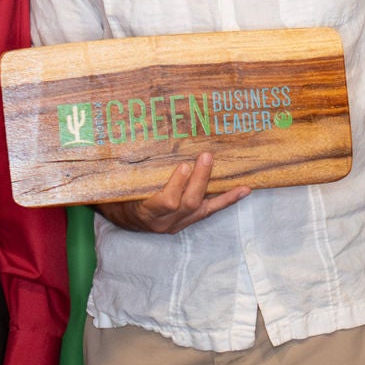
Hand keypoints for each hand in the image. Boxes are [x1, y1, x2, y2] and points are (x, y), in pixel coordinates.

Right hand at [96, 153, 249, 234]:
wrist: (123, 219)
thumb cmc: (120, 198)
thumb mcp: (121, 185)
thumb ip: (129, 171)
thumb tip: (137, 140)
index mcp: (145, 212)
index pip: (166, 202)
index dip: (177, 185)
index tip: (183, 166)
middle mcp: (164, 222)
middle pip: (187, 203)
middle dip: (199, 180)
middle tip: (206, 157)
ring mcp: (178, 224)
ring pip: (202, 208)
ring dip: (218, 189)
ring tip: (230, 172)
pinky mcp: (189, 221)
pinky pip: (210, 211)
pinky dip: (227, 199)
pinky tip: (244, 190)